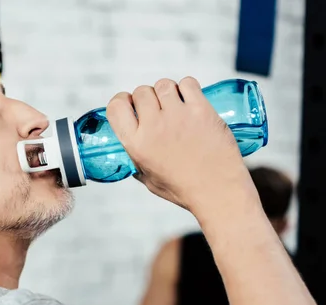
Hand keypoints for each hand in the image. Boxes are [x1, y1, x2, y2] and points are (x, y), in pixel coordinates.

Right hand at [106, 77, 256, 218]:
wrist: (218, 191)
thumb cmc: (185, 190)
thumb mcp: (150, 181)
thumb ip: (139, 163)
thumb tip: (134, 155)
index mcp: (137, 145)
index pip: (116, 107)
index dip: (123, 101)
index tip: (130, 104)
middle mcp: (154, 127)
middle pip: (142, 92)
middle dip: (148, 98)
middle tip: (160, 110)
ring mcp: (177, 116)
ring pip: (164, 85)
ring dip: (168, 92)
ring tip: (177, 107)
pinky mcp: (200, 109)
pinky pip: (187, 83)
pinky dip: (188, 88)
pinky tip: (191, 101)